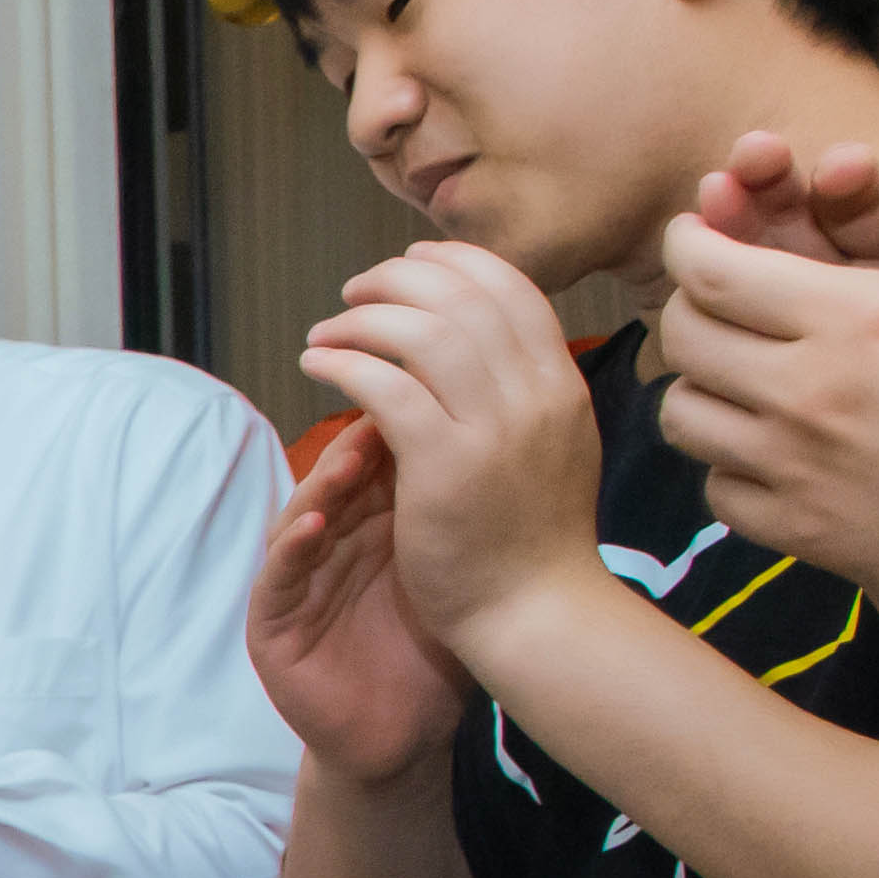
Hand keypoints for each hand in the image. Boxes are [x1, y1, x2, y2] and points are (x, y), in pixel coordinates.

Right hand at [248, 421, 470, 784]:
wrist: (407, 740)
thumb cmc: (436, 659)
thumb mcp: (462, 578)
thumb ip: (471, 519)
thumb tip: (525, 445)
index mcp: (377, 529)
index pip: (381, 462)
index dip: (402, 423)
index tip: (434, 391)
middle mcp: (333, 545)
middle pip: (339, 479)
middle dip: (359, 441)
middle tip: (387, 406)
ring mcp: (299, 583)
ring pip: (301, 516)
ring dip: (322, 486)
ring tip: (349, 460)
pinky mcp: (272, 626)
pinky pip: (275, 577)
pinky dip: (291, 548)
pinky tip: (314, 526)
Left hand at [297, 246, 605, 672]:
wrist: (538, 614)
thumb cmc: (534, 538)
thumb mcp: (555, 445)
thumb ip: (525, 389)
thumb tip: (482, 337)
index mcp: (563, 384)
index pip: (512, 288)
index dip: (454, 264)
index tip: (410, 265)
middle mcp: (536, 394)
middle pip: (463, 296)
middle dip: (398, 280)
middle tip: (354, 291)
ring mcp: (493, 428)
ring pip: (420, 331)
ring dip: (361, 319)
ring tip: (326, 332)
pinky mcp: (444, 464)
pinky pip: (384, 385)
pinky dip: (343, 363)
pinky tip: (316, 365)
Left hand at [656, 144, 878, 642]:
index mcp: (865, 319)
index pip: (712, 269)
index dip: (693, 239)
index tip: (702, 229)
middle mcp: (811, 395)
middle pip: (682, 338)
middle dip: (690, 303)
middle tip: (721, 297)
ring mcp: (802, 475)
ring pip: (684, 419)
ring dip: (701, 385)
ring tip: (742, 371)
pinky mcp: (813, 541)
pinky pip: (720, 496)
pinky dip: (727, 464)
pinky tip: (772, 450)